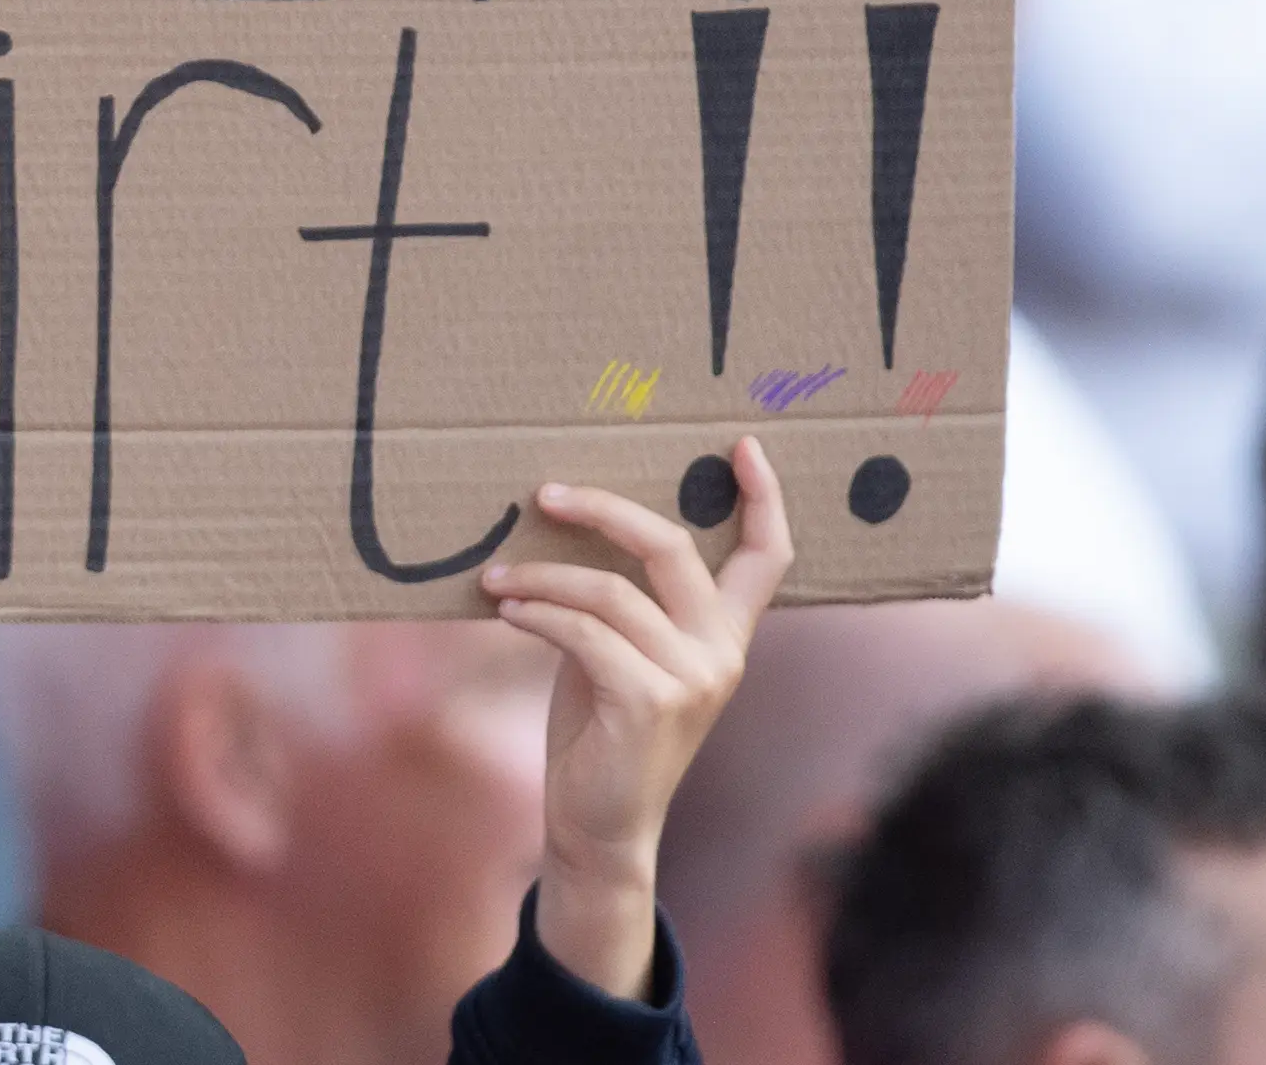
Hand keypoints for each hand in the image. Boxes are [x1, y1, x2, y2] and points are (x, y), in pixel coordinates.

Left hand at [483, 434, 792, 999]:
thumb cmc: (601, 726)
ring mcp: (692, 678)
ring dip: (543, 574)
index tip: (744, 443)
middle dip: (605, 509)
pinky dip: (538, 613)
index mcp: (726, 635)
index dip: (763, 498)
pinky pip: (584, 631)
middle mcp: (723, 652)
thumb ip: (622, 600)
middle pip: (673, 546)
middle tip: (544, 491)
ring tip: (497, 575)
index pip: (768, 559)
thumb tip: (567, 520)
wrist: (599, 821)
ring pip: (612, 590)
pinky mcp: (650, 701)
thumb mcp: (620, 652)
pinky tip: (506, 610)